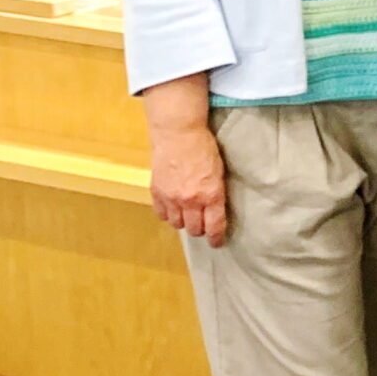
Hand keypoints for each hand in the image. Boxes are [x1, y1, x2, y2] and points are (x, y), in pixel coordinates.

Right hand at [148, 122, 229, 246]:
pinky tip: (173, 207)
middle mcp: (191, 200)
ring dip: (184, 222)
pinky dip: (168, 214)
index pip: (214, 227)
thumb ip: (216, 194)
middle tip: (202, 224)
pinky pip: (162, 215)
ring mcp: (172, 197)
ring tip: (187, 213)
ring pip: (177, 224)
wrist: (178, 133)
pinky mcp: (157, 192)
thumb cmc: (204, 148)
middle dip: (200, 229)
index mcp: (211, 195)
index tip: (216, 242)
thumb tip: (215, 211)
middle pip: (195, 230)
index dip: (216, 238)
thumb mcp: (219, 172)